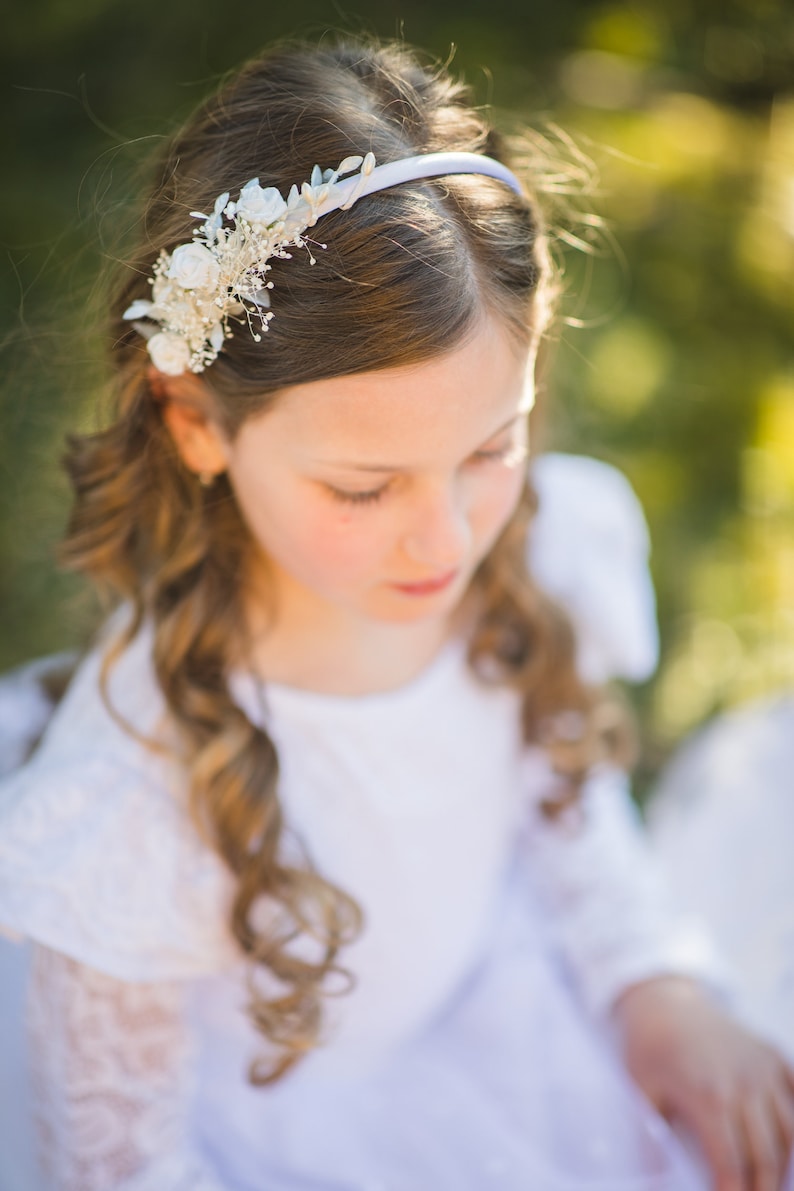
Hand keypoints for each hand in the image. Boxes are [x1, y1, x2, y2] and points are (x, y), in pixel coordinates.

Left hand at [614, 977, 793, 1190]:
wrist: (665, 1000)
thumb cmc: (650, 1047)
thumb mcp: (640, 1091)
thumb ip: (650, 1139)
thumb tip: (656, 1180)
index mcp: (708, 1096)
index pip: (730, 1160)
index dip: (732, 1188)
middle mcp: (744, 1083)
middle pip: (766, 1153)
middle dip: (763, 1186)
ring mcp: (763, 1068)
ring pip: (789, 1130)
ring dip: (784, 1164)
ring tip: (771, 1183)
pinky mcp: (773, 1057)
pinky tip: (788, 1145)